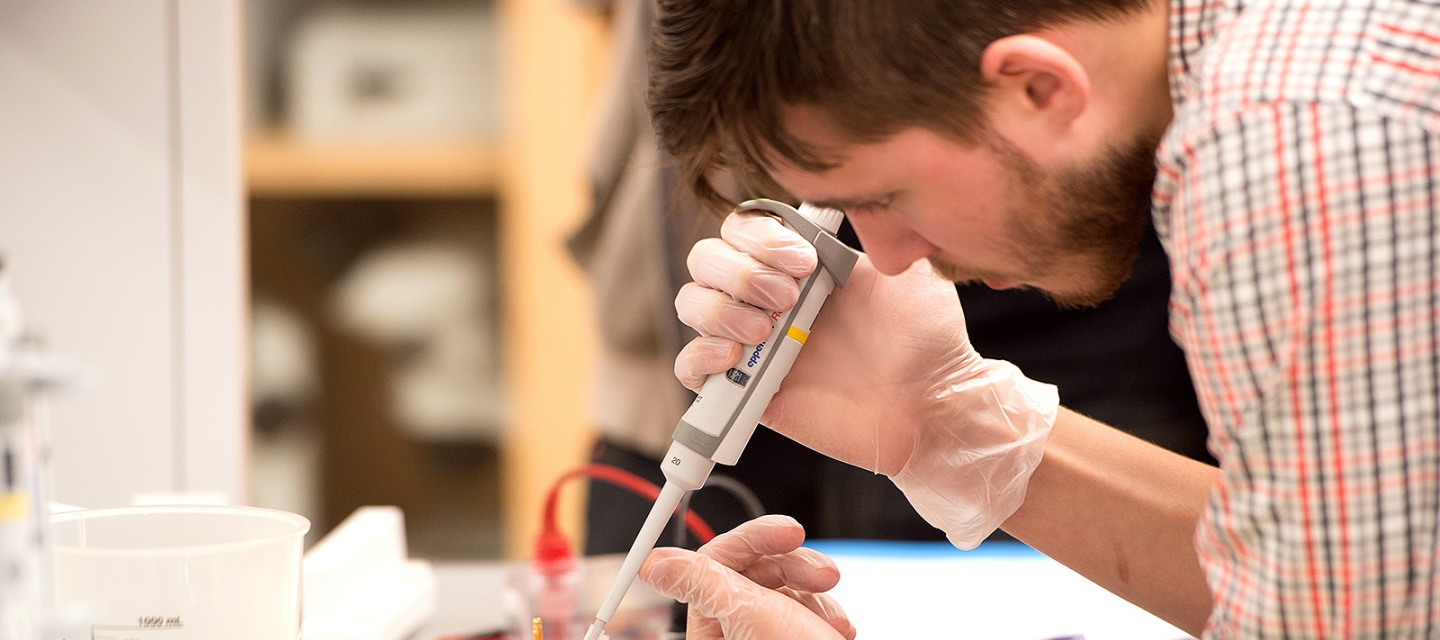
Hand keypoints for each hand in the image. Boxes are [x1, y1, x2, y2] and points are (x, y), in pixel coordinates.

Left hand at [638, 515, 854, 639]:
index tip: (789, 532)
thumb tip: (653, 563)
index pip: (717, 559)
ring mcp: (761, 637)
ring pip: (784, 585)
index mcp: (709, 626)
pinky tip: (837, 629)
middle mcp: (730, 632)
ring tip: (832, 617)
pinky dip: (824, 613)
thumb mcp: (746, 614)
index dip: (753, 539)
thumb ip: (700, 581)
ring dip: (815, 593)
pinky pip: (804, 607)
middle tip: (825, 576)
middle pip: (754, 569)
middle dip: (794, 566)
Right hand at [676, 210, 1057, 547]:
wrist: (930, 406)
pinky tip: (736, 356)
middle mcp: (769, 298)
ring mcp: (752, 344)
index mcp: (800, 265)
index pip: (742, 228)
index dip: (758, 236)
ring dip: (719, 309)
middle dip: (740, 272)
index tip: (804, 263)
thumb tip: (836, 199)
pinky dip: (699, 356)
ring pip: (692, 304)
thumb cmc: (925, 340)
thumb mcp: (906, 270)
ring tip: (766, 330)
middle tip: (789, 299)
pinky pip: (689, 367)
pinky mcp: (743, 392)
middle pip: (705, 260)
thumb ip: (871, 231)